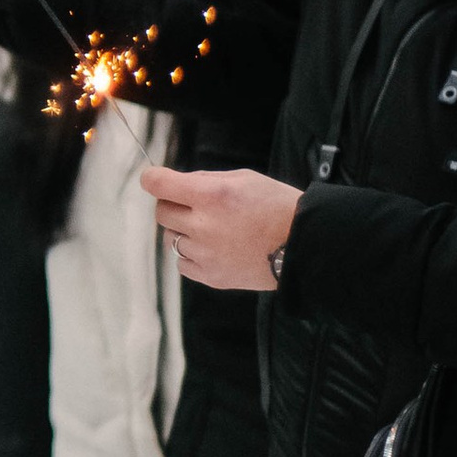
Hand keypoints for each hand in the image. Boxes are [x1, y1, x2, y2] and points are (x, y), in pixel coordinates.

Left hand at [140, 162, 301, 292]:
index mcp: (211, 196)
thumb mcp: (244, 179)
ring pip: (171, 239)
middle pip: (162, 212)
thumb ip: (205, 180)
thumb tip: (177, 183)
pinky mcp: (211, 277)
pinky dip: (192, 255)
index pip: (158, 184)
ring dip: (184, 231)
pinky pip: (182, 263)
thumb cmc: (277, 206)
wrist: (304, 246)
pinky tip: (214, 249)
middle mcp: (203, 225)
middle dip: (174, 205)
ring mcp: (205, 254)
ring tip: (213, 230)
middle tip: (196, 206)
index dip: (153, 179)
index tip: (155, 180)